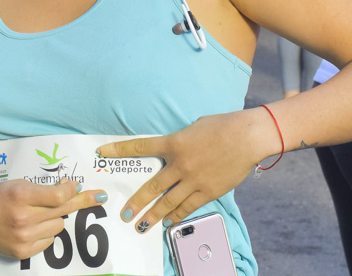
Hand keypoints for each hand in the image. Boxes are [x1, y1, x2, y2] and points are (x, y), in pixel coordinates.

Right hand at [0, 178, 106, 258]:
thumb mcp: (17, 184)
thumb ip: (42, 189)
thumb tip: (72, 190)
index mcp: (21, 195)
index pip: (59, 195)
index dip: (73, 190)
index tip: (79, 187)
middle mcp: (23, 217)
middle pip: (63, 211)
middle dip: (75, 202)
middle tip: (94, 196)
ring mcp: (23, 237)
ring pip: (59, 226)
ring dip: (55, 219)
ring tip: (39, 214)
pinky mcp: (22, 252)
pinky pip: (49, 241)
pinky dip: (46, 233)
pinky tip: (33, 227)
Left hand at [97, 111, 268, 232]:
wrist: (247, 136)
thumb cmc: (223, 126)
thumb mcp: (194, 127)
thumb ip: (180, 140)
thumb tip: (174, 149)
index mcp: (174, 143)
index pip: (141, 146)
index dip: (120, 149)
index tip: (104, 152)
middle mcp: (180, 164)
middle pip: (152, 187)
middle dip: (136, 202)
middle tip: (125, 213)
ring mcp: (194, 180)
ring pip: (168, 203)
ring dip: (154, 216)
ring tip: (142, 226)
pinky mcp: (208, 191)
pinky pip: (188, 207)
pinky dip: (177, 216)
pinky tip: (168, 222)